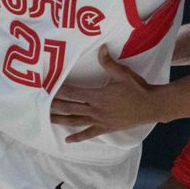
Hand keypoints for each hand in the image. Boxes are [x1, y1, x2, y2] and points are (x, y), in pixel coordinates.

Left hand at [51, 47, 165, 142]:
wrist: (150, 106)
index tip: (46, 88)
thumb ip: (108, 63)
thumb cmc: (136, 88)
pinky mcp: (105, 128)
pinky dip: (78, 137)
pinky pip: (89, 134)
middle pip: (70, 107)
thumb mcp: (122, 73)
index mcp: (97, 96)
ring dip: (60, 120)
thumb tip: (101, 48)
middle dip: (54, 106)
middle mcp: (95, 110)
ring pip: (75, 121)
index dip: (59, 90)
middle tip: (39, 104)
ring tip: (47, 119)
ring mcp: (99, 120)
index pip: (73, 93)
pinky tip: (68, 140)